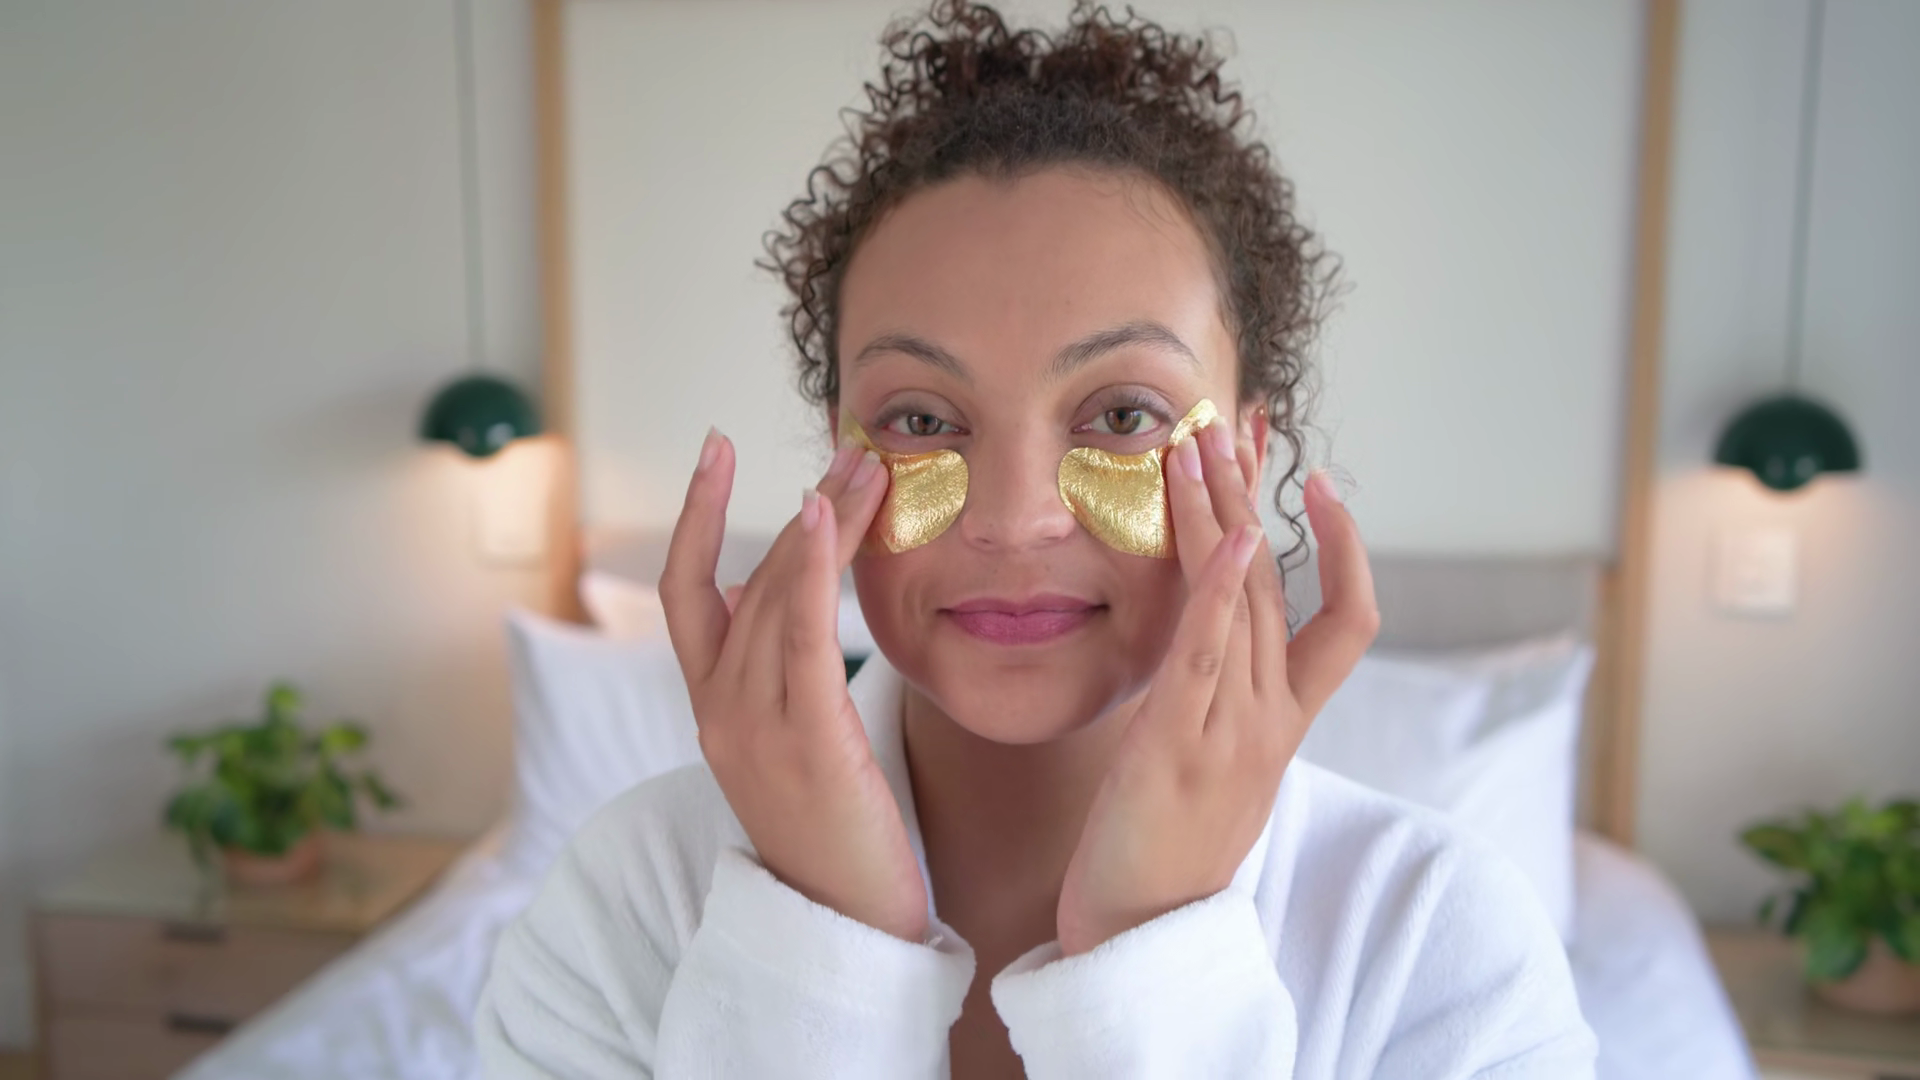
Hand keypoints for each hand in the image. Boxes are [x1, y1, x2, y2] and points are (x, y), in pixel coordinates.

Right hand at [660, 430, 930, 941]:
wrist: (845, 930)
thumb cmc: (838, 836)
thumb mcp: (796, 744)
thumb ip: (782, 672)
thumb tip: (784, 592)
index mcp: (713, 709)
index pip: (687, 590)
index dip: (696, 514)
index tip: (718, 447)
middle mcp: (717, 711)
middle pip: (743, 579)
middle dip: (798, 505)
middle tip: (850, 446)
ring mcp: (750, 727)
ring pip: (771, 596)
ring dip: (820, 522)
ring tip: (866, 466)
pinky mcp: (802, 742)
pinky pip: (796, 637)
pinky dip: (805, 570)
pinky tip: (824, 517)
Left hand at [1056, 420, 1379, 955]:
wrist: (1140, 935)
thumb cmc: (1165, 846)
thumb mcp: (1211, 761)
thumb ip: (1223, 699)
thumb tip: (1214, 641)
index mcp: (1284, 721)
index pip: (1347, 618)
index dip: (1347, 546)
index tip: (1316, 480)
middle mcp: (1272, 718)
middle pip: (1284, 582)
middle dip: (1259, 495)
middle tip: (1239, 418)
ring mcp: (1233, 731)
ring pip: (1248, 601)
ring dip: (1227, 514)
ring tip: (1206, 440)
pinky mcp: (1178, 746)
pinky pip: (1209, 654)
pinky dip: (1220, 591)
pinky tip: (1223, 536)